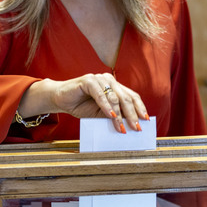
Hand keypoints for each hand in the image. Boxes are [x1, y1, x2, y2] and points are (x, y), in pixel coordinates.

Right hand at [22, 75, 148, 132]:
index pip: (132, 96)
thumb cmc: (81, 106)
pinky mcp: (88, 80)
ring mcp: (99, 78)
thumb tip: (128, 127)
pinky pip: (100, 94)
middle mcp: (109, 80)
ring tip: (121, 127)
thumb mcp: (100, 114)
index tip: (145, 120)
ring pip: (114, 97)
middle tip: (136, 127)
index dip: (140, 108)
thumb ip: (113, 116)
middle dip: (132, 114)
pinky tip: (111, 116)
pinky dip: (106, 106)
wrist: (60, 99)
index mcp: (115, 86)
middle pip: (126, 97)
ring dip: (119, 114)